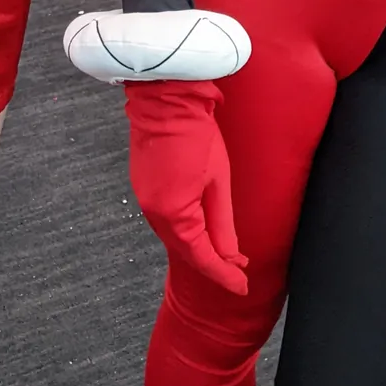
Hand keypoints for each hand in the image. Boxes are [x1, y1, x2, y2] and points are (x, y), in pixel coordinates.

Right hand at [126, 80, 247, 294]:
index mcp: (173, 213)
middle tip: (236, 273)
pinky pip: (164, 219)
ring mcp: (144, 198)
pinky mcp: (142, 185)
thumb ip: (222, 224)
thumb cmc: (197, 133)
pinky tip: (198, 229)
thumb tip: (230, 257)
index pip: (201, 256)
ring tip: (222, 254)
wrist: (166, 98)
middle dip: (211, 263)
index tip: (242, 286)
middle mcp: (153, 212)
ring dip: (196, 246)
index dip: (223, 275)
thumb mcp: (218, 181)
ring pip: (173, 235)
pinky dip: (183, 229)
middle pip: (184, 249)